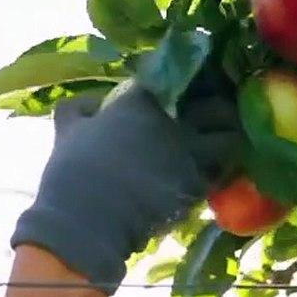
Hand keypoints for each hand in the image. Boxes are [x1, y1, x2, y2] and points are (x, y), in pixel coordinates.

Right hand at [10, 74, 242, 294]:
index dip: (184, 88)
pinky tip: (208, 180)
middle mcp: (173, 119)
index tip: (182, 97)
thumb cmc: (71, 170)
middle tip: (215, 124)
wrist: (86, 216)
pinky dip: (217, 177)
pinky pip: (218, 176)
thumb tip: (94, 103)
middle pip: (216, 107)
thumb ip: (81, 108)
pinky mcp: (197, 185)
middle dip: (220, 114)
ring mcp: (189, 152)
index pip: (176, 80)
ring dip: (227, 144)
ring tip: (220, 152)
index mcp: (140, 99)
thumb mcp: (66, 128)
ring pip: (229, 140)